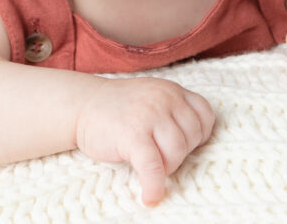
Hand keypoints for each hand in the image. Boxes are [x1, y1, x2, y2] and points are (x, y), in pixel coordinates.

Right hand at [74, 77, 215, 206]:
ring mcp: (149, 115)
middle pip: (192, 137)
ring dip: (167, 167)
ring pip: (177, 153)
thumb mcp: (152, 96)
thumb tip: (195, 143)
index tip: (184, 144)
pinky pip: (154, 167)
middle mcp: (164, 98)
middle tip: (158, 155)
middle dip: (179, 153)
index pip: (205, 114)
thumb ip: (172, 110)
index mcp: (171, 90)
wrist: (81, 105)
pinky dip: (154, 186)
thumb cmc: (118, 108)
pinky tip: (150, 197)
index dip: (199, 135)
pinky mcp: (132, 135)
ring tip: (149, 167)